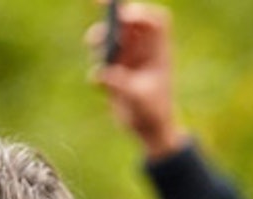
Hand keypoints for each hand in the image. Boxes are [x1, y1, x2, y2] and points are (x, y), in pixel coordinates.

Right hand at [86, 2, 186, 159]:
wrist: (149, 132)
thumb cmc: (154, 115)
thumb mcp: (139, 100)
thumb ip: (121, 85)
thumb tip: (100, 73)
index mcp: (158, 52)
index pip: (156, 22)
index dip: (140, 12)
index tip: (124, 15)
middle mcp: (144, 51)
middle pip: (129, 21)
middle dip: (113, 14)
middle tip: (96, 5)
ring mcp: (129, 59)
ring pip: (111, 36)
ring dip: (100, 38)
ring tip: (94, 46)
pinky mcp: (115, 70)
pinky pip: (101, 58)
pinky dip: (97, 65)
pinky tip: (100, 86)